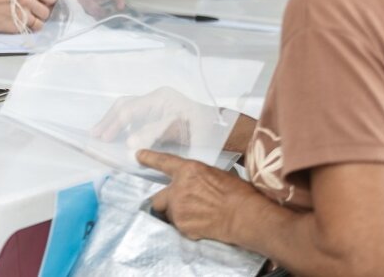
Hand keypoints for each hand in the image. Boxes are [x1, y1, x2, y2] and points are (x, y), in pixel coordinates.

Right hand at [0, 0, 56, 32]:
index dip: (46, 2)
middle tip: (30, 14)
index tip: (40, 5)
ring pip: (42, 22)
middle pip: (47, 10)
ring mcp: (24, 12)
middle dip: (40, 14)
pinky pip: (33, 29)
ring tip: (23, 19)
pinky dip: (28, 28)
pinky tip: (18, 24)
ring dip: (35, 22)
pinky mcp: (19, 24)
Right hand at [92, 87, 219, 149]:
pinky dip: (121, 124)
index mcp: (163, 99)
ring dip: (112, 121)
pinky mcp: (156, 112)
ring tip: (99, 135)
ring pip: (127, 108)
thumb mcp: (182, 134)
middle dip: (110, 120)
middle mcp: (157, 98)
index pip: (133, 111)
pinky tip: (114, 135)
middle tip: (96, 136)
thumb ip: (155, 137)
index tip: (109, 141)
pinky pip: (133, 114)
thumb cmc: (207, 132)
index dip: (119, 126)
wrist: (223, 131)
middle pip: (126, 105)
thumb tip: (130, 143)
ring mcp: (156, 104)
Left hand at [137, 149, 259, 243]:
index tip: (138, 156)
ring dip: (176, 215)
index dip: (149, 159)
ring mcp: (178, 209)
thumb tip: (196, 184)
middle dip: (165, 202)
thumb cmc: (238, 193)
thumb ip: (197, 178)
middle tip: (179, 205)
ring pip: (168, 214)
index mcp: (188, 170)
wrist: (245, 216)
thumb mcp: (216, 175)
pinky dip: (186, 227)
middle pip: (157, 198)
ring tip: (197, 217)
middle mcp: (178, 189)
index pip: (163, 162)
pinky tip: (202, 225)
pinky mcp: (182, 226)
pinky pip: (178, 227)